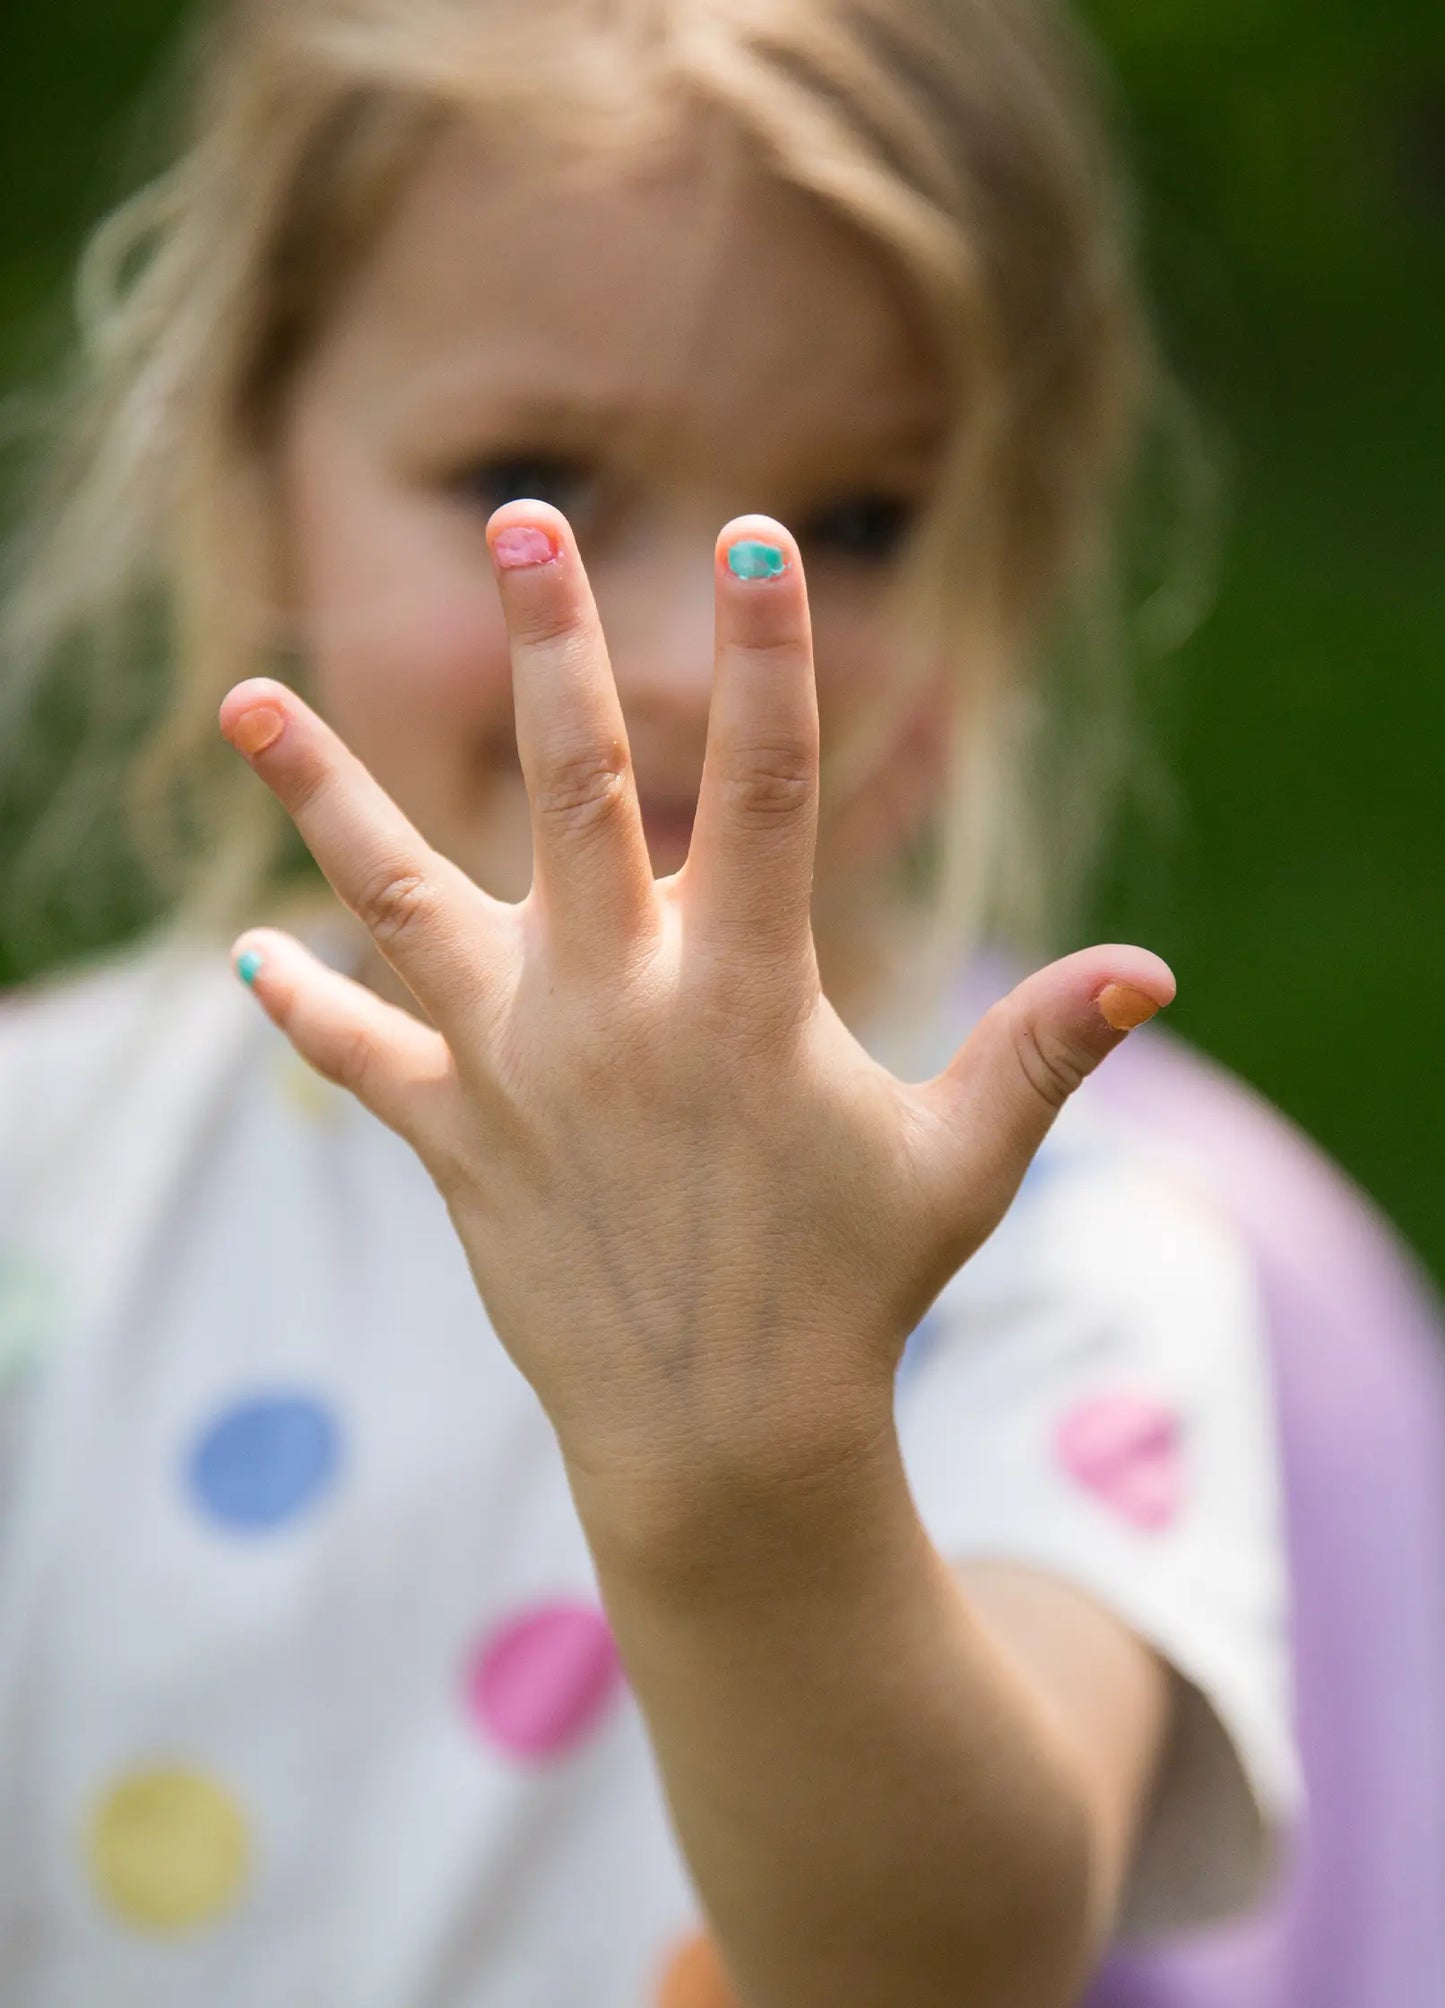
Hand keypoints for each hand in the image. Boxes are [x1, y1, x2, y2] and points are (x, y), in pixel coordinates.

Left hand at [218, 504, 1172, 1517]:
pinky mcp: (453, 1137)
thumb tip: (1154, 970)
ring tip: (242, 694)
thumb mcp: (961, 1165)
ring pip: (402, 900)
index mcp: (744, 1000)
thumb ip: (1042, 1051)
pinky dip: (308, 1006)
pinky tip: (247, 963)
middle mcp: (615, 1012)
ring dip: (322, 793)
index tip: (754, 539)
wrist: (722, 1447)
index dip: (768, 662)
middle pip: (573, 791)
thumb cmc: (856, 1294)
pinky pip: (361, 1056)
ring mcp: (516, 1070)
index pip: (763, 792)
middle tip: (517, 518)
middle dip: (550, 645)